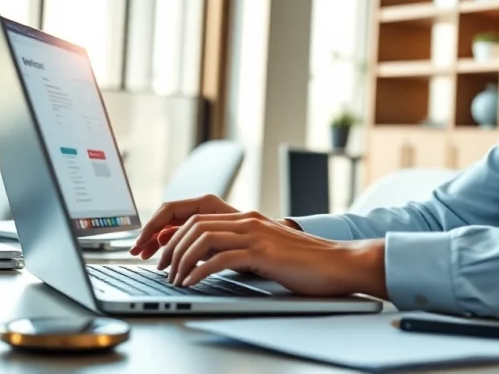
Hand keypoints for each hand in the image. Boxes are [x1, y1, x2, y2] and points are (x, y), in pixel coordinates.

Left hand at [130, 195, 386, 297]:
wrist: (339, 263)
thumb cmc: (305, 263)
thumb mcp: (266, 250)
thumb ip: (239, 248)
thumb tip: (205, 259)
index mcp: (247, 218)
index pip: (196, 215)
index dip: (172, 232)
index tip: (159, 251)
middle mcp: (248, 220)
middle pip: (193, 224)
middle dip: (169, 246)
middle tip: (159, 268)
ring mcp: (256, 234)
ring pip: (202, 237)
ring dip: (181, 259)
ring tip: (174, 277)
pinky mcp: (263, 253)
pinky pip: (221, 258)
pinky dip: (200, 271)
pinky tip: (192, 282)